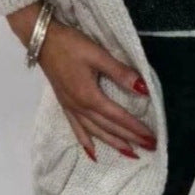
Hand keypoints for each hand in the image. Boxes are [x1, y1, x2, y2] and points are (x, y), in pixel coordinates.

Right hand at [18, 11, 156, 160]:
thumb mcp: (99, 55)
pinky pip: (76, 128)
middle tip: (149, 148)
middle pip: (108, 128)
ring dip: (112, 143)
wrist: (42, 40)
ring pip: (94, 132)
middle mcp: (79, 107)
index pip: (118, 117)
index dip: (136, 128)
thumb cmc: (72, 45)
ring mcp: (70, 107)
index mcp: (89, 96)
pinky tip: (92, 152)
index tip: (152, 138)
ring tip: (128, 154)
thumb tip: (144, 89)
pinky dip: (86, 142)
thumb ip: (121, 73)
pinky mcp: (64, 104)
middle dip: (129, 139)